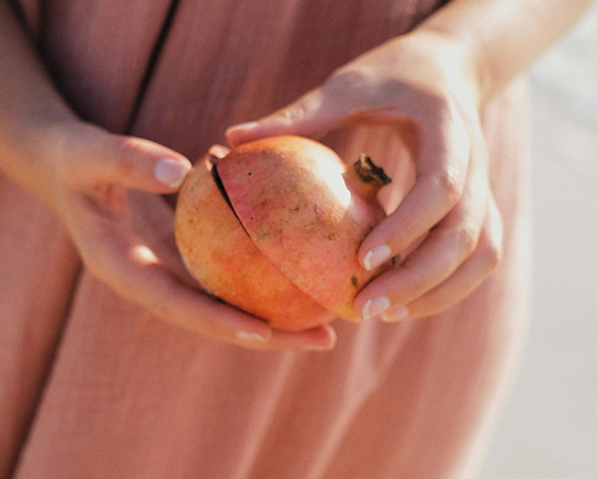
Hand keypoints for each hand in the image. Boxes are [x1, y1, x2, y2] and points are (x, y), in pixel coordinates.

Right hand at [40, 121, 335, 349]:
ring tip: (331, 320)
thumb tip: (182, 168)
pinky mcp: (186, 260)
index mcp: (124, 271)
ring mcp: (171, 275)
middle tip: (324, 338)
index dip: (218, 322)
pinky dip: (264, 277)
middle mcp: (153, 283)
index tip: (264, 332)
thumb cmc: (76, 161)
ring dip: (278, 316)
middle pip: (215, 320)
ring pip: (227, 304)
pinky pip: (229, 273)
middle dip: (268, 336)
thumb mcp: (91, 155)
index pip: (176, 306)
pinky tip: (306, 268)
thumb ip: (129, 162)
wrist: (69, 171)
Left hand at [226, 30, 502, 321]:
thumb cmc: (394, 74)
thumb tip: (233, 137)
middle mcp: (477, 162)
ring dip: (439, 292)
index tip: (360, 260)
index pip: (442, 187)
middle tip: (366, 308)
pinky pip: (478, 255)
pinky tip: (405, 299)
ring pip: (482, 254)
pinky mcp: (480, 204)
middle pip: (466, 235)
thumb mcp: (349, 86)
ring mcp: (485, 186)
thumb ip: (300, 115)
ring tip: (385, 313)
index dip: (406, 227)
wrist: (451, 68)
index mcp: (449, 128)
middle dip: (420, 279)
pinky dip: (448, 285)